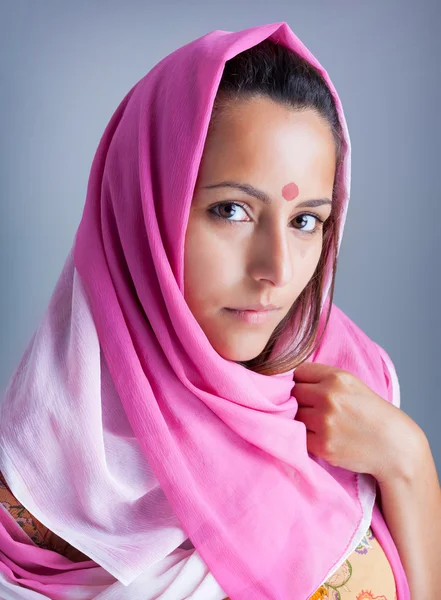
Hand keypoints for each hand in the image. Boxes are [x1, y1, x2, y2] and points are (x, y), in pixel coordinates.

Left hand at [292, 362, 423, 483]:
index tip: (302, 388)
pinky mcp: (323, 445)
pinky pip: (299, 436)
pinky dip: (305, 437)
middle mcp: (328, 397)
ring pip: (293, 415)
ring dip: (300, 419)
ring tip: (318, 423)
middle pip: (292, 393)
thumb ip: (323, 378)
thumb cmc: (372, 413)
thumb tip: (287, 379)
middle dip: (297, 400)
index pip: (297, 371)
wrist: (395, 446)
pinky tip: (320, 437)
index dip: (297, 380)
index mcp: (336, 378)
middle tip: (310, 408)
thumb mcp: (352, 384)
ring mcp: (325, 422)